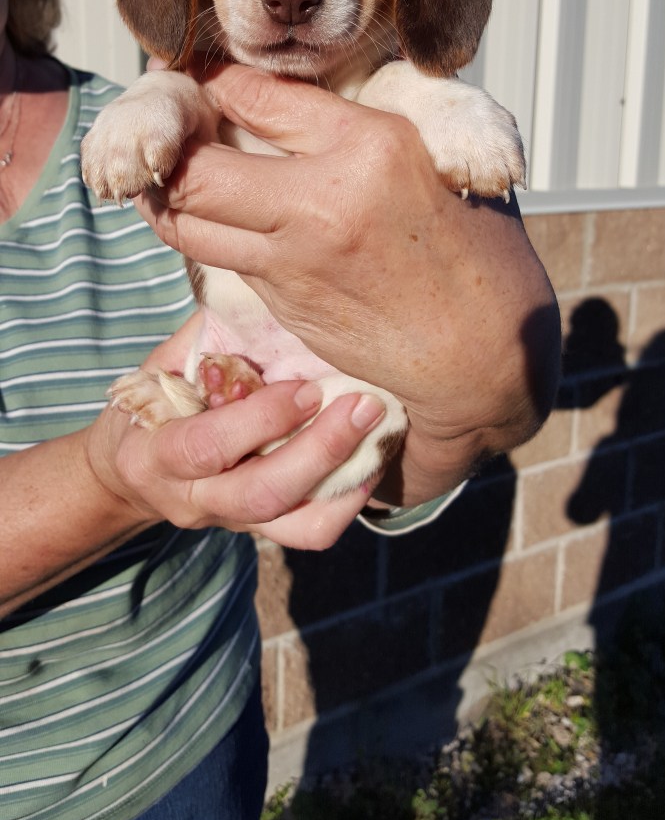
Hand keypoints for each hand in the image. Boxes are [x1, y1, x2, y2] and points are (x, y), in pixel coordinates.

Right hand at [87, 318, 386, 547]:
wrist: (132, 474)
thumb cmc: (156, 401)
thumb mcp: (165, 366)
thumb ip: (209, 339)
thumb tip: (263, 287)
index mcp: (155, 454)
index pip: (208, 446)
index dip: (261, 419)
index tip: (307, 386)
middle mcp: (192, 498)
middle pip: (262, 493)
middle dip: (320, 450)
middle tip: (364, 406)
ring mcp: (230, 521)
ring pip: (294, 526)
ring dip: (344, 481)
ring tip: (378, 435)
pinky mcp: (261, 531)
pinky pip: (311, 532)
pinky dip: (348, 502)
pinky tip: (371, 461)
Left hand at [135, 64, 559, 503]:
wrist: (484, 352)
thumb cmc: (478, 250)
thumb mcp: (441, 159)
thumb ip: (372, 124)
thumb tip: (308, 91)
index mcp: (371, 146)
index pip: (257, 95)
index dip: (215, 80)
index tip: (204, 75)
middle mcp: (320, 201)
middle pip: (196, 168)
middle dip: (172, 143)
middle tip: (172, 128)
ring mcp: (293, 261)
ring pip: (187, 221)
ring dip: (168, 195)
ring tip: (173, 173)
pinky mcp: (282, 303)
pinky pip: (220, 255)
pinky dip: (204, 231)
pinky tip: (212, 215)